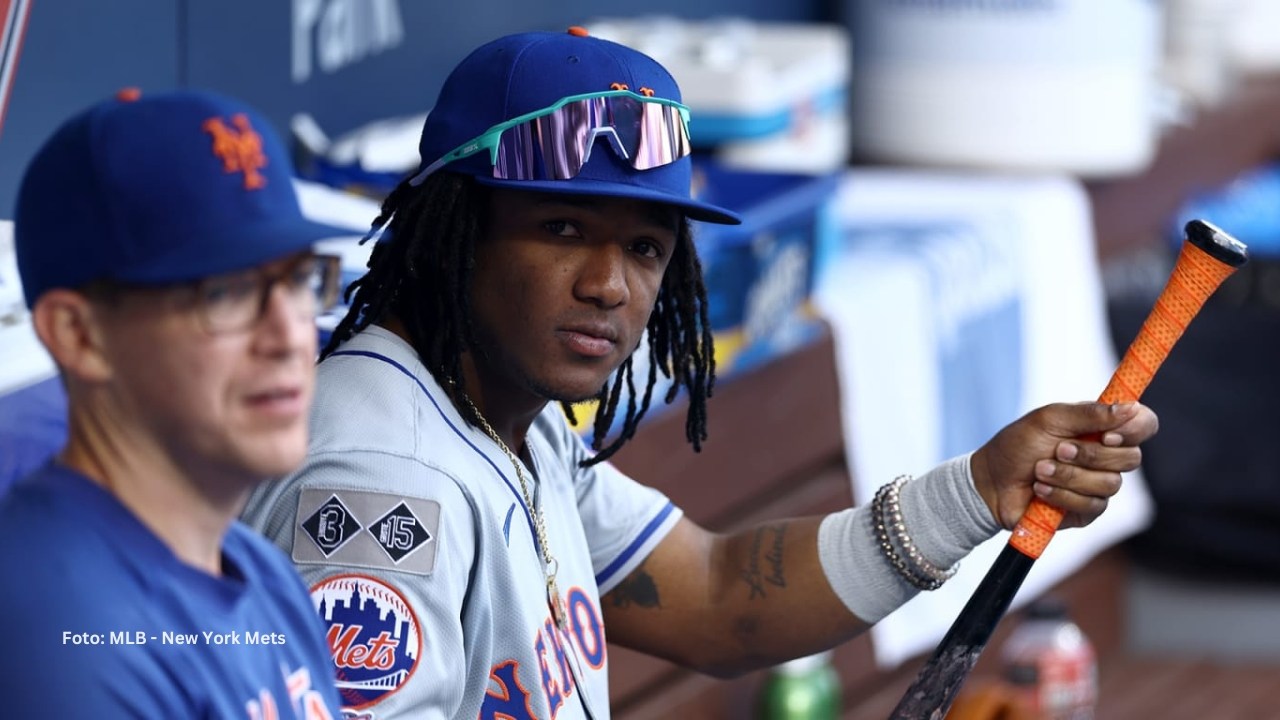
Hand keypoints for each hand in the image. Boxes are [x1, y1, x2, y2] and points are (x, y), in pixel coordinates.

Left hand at [970, 402, 1157, 529]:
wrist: (991, 481)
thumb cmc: (1018, 445)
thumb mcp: (1049, 419)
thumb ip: (1089, 413)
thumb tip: (1130, 408)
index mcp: (1100, 428)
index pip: (1143, 424)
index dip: (1135, 430)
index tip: (1108, 435)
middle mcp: (1105, 456)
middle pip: (1131, 458)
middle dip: (1090, 455)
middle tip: (1058, 450)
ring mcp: (1098, 485)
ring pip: (1110, 483)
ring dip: (1069, 476)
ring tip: (1040, 470)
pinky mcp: (1087, 511)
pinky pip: (1092, 505)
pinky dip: (1062, 495)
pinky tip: (1040, 489)